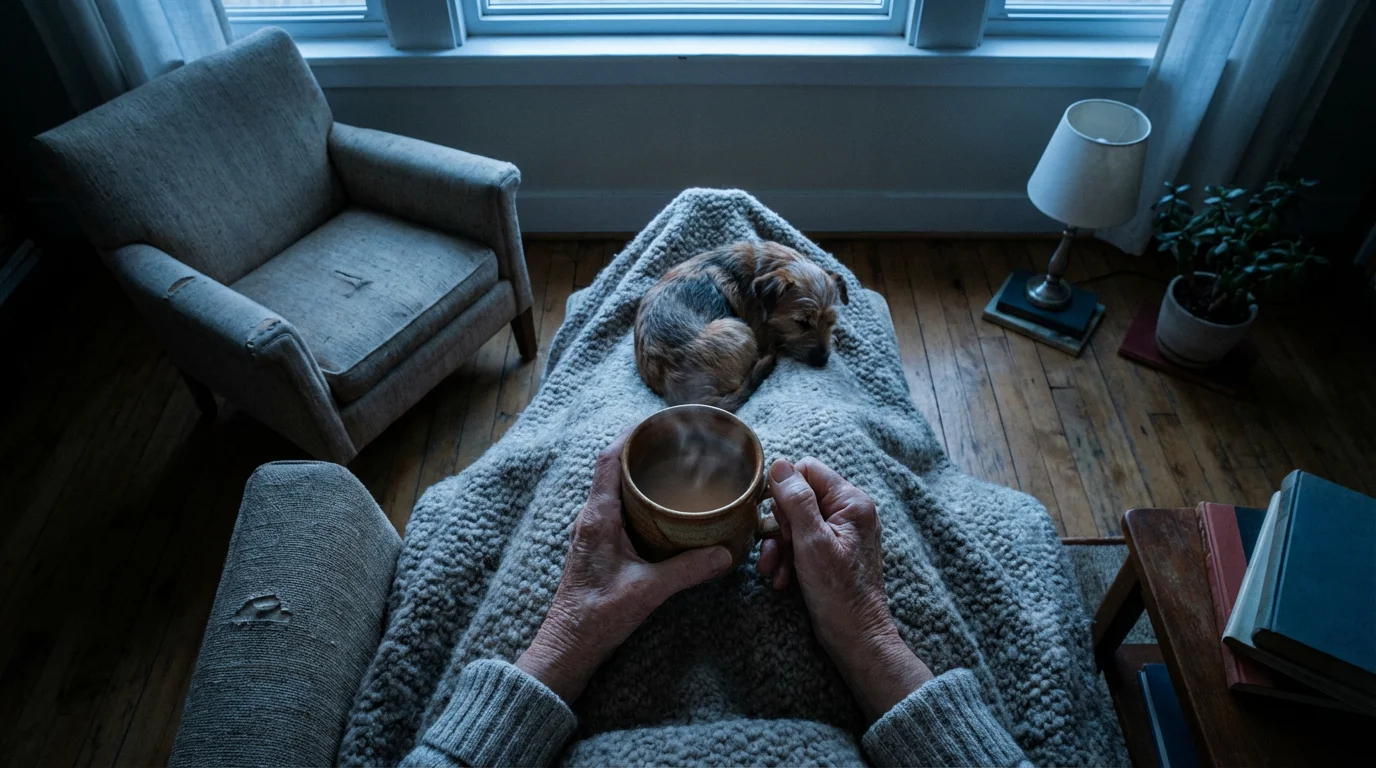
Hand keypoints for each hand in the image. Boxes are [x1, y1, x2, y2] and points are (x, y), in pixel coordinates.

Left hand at [516, 430, 733, 702]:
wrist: (568, 646)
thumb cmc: (597, 617)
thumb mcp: (648, 591)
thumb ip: (687, 570)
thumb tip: (725, 554)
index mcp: (598, 517)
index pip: (610, 459)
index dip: (631, 434)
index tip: (658, 421)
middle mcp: (591, 517)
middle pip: (613, 467)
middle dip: (642, 450)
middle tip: (676, 441)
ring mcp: (592, 530)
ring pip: (614, 487)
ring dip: (638, 473)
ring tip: (673, 465)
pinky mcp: (597, 544)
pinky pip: (616, 506)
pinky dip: (637, 496)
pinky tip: (661, 506)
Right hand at [759, 457, 933, 720]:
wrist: (856, 637)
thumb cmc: (838, 593)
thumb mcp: (811, 542)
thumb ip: (796, 500)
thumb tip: (780, 466)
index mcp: (851, 502)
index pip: (807, 470)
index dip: (784, 491)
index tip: (777, 520)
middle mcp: (850, 512)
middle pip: (799, 498)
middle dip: (780, 526)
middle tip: (777, 551)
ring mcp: (843, 533)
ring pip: (797, 522)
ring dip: (780, 546)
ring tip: (773, 571)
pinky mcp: (834, 552)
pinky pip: (803, 543)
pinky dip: (789, 559)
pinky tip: (783, 580)